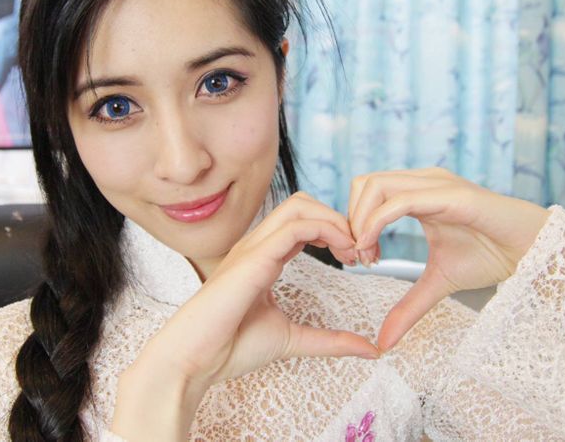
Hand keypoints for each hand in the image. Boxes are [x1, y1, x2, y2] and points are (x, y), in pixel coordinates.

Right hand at [113, 193, 376, 439]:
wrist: (194, 360)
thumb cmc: (230, 348)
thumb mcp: (293, 339)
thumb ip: (330, 340)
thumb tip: (369, 349)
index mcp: (262, 257)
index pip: (302, 223)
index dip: (335, 232)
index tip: (358, 259)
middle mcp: (256, 245)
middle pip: (303, 203)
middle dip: (338, 219)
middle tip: (362, 252)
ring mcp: (253, 247)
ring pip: (300, 205)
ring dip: (335, 221)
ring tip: (354, 251)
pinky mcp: (253, 257)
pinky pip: (296, 226)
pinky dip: (327, 231)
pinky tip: (343, 253)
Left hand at [346, 168, 549, 351]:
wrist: (534, 252)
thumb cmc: (491, 256)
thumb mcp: (439, 283)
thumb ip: (409, 306)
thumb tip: (384, 342)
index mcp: (418, 193)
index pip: (366, 191)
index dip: (353, 222)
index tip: (358, 260)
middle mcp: (423, 181)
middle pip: (363, 182)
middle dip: (350, 219)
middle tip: (357, 258)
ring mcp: (436, 184)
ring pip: (375, 185)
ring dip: (360, 221)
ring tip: (367, 257)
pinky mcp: (451, 195)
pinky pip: (401, 201)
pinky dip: (377, 223)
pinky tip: (374, 251)